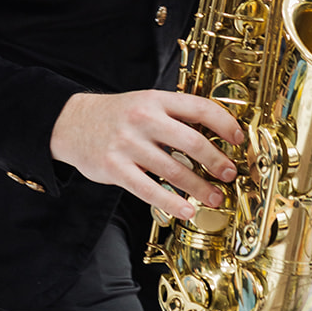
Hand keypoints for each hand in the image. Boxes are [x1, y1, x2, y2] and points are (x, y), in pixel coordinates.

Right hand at [50, 90, 243, 222]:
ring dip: (199, 188)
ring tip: (213, 198)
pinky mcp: (114, 168)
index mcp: (156, 99)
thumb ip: (175, 116)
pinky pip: (149, 190)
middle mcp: (144, 119)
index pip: (199, 108)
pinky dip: (172, 203)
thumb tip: (216, 136)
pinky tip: (185, 211)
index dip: (225, 124)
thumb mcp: (146, 103)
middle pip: (192, 142)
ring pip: (174, 171)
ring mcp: (128, 144)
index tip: (239, 140)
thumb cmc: (118, 116)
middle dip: (217, 161)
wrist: (72, 122)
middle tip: (229, 174)